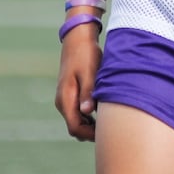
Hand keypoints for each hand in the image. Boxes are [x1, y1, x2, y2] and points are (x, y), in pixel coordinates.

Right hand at [54, 25, 101, 141]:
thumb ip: (87, 92)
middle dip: (91, 132)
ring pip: (77, 121)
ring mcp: (65, 99)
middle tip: (110, 127)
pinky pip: (78, 113)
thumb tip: (87, 112)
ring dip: (91, 125)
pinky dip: (89, 117)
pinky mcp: (71, 95)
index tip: (106, 132)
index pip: (75, 128)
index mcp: (65, 98)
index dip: (90, 134)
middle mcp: (62, 102)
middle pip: (75, 128)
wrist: (78, 38)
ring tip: (108, 119)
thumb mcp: (89, 72)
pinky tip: (102, 111)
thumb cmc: (85, 54)